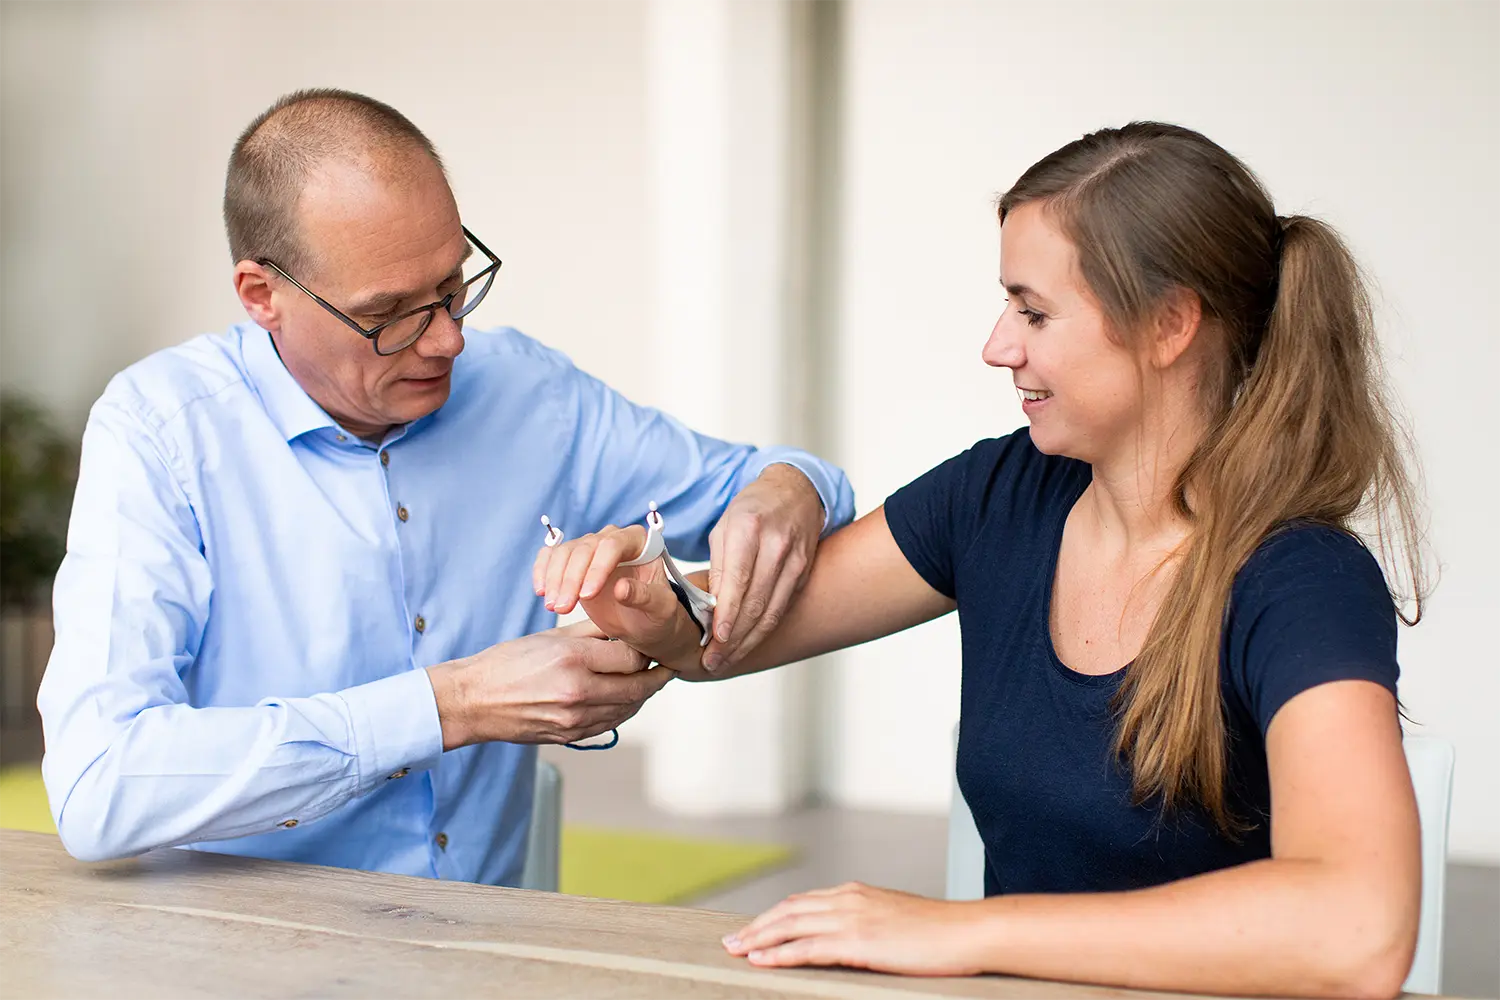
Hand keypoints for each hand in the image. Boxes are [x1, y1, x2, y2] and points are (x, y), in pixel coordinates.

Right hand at [426, 620, 672, 749]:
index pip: (629, 656)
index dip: (644, 651)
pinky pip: (610, 724)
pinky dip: (624, 711)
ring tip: (652, 682)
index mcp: (572, 660)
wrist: (474, 701)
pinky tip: (627, 700)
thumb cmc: (507, 663)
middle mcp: (577, 691)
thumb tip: (624, 629)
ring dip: (643, 696)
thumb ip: (591, 633)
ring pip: (627, 708)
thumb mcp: (550, 637)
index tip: (652, 645)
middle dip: (656, 677)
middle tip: (668, 667)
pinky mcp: (569, 735)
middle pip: (636, 686)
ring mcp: (574, 719)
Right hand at [532, 525, 703, 665]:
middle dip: (571, 578)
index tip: (587, 596)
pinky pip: (551, 556)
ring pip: (565, 552)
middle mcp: (613, 539)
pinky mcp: (573, 562)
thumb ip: (644, 596)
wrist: (645, 624)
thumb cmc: (658, 615)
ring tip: (553, 606)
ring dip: (554, 579)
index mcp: (639, 542)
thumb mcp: (660, 609)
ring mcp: (591, 549)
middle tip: (562, 608)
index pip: (613, 545)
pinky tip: (541, 591)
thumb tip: (621, 588)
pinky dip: (543, 571)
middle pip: (584, 548)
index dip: (597, 568)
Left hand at [704, 464, 822, 670]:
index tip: (716, 639)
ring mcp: (795, 560)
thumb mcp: (724, 527)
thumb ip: (718, 567)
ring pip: (772, 611)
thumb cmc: (752, 509)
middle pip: (756, 602)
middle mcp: (776, 545)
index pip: (738, 580)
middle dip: (734, 637)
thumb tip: (710, 609)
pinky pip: (783, 607)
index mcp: (750, 528)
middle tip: (713, 661)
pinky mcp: (804, 572)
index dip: (728, 613)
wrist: (795, 492)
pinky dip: (765, 629)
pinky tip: (748, 642)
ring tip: (727, 659)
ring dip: (749, 641)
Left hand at [721, 882, 985, 975]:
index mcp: (855, 892)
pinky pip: (808, 947)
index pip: (802, 902)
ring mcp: (851, 918)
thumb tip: (851, 937)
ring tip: (736, 951)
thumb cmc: (938, 931)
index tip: (753, 929)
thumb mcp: (893, 919)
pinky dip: (780, 954)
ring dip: (759, 939)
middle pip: (788, 911)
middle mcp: (848, 899)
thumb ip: (867, 922)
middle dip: (756, 927)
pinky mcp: (858, 941)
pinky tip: (761, 961)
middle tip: (730, 942)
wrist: (966, 931)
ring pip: (790, 926)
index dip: (773, 916)